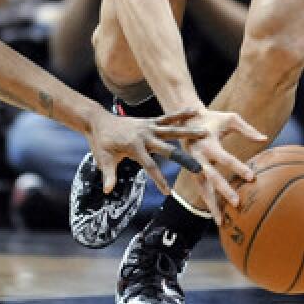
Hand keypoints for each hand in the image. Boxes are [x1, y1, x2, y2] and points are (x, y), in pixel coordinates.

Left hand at [85, 110, 208, 194]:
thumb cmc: (102, 142)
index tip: (167, 192)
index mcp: (134, 147)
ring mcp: (148, 128)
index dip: (158, 180)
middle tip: (199, 168)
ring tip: (205, 132)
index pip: (149, 166)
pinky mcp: (149, 122)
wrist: (99, 121)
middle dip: (183, 159)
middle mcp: (144, 136)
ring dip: (188, 132)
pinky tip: (193, 110)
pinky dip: (179, 114)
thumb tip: (108, 190)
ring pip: (171, 130)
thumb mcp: (103, 158)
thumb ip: (109, 174)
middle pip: (167, 149)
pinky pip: (166, 118)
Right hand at [177, 107, 266, 224]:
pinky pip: (201, 189)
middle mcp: (198, 157)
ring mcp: (193, 166)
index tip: (251, 177)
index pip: (224, 158)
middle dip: (223, 190)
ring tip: (220, 221)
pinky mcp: (193, 172)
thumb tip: (264, 139)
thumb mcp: (229, 118)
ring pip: (202, 188)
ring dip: (211, 204)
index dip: (237, 167)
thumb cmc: (212, 119)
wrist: (186, 121)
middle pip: (211, 176)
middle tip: (236, 203)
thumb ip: (246, 129)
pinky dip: (208, 202)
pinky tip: (216, 216)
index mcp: (207, 143)